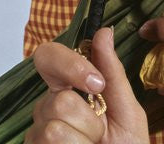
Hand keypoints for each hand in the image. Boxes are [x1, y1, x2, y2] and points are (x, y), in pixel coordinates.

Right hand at [26, 27, 149, 142]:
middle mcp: (47, 108)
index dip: (69, 64)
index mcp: (70, 88)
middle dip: (89, 121)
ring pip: (54, 128)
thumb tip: (103, 31)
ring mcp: (36, 135)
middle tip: (100, 134)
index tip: (96, 83)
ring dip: (84, 141)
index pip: (48, 57)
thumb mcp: (127, 110)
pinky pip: (49, 143)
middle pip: (57, 100)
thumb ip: (113, 72)